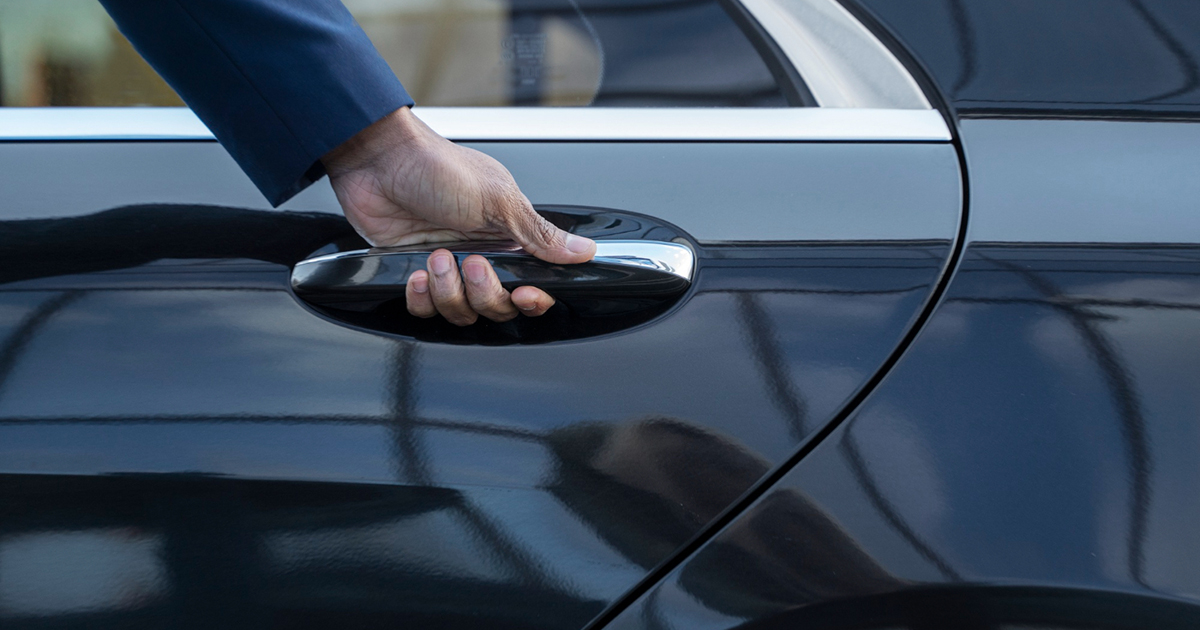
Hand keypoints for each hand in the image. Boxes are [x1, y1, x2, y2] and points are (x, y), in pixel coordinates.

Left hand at [321, 106, 595, 325]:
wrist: (377, 160)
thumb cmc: (436, 167)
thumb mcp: (499, 200)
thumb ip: (540, 234)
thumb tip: (584, 250)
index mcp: (508, 237)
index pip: (532, 286)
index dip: (531, 299)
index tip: (524, 293)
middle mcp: (480, 255)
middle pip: (496, 306)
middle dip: (483, 291)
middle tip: (469, 261)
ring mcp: (446, 267)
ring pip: (459, 312)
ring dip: (448, 290)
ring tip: (436, 258)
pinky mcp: (413, 273)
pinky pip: (424, 309)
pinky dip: (421, 297)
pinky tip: (416, 272)